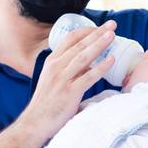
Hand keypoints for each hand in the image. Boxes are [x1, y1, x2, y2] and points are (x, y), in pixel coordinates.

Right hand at [21, 21, 116, 141]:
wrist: (35, 122)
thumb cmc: (46, 102)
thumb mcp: (53, 79)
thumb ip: (68, 69)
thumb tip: (89, 62)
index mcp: (51, 62)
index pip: (69, 39)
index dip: (85, 31)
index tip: (99, 27)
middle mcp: (55, 67)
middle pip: (79, 45)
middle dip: (96, 33)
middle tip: (112, 25)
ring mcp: (62, 79)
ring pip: (83, 57)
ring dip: (99, 45)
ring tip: (113, 36)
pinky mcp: (69, 92)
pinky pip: (88, 77)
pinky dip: (100, 67)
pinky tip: (111, 60)